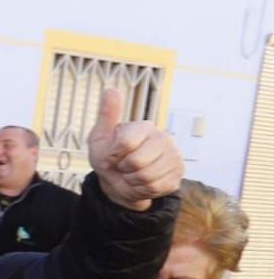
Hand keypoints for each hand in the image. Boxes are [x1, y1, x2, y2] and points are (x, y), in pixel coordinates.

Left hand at [86, 86, 182, 209]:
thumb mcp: (100, 137)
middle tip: (123, 165)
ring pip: (147, 177)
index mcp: (144, 127)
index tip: (111, 154)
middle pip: (136, 162)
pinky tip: (142, 181)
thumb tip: (110, 89)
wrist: (119, 181)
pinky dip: (143, 189)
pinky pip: (156, 188)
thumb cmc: (108, 156)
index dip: (113, 155)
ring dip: (132, 180)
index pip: (126, 143)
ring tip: (132, 173)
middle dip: (123, 168)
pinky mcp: (178, 174)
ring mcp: (174, 156)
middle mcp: (164, 138)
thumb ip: (107, 114)